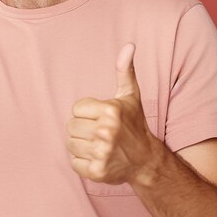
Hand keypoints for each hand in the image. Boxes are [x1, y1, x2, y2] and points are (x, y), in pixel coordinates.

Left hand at [66, 43, 159, 185]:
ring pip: (70, 144)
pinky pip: (73, 163)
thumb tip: (128, 45)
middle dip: (82, 129)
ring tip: (99, 145)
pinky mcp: (97, 171)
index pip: (76, 108)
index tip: (102, 118)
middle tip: (100, 133)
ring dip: (81, 146)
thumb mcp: (130, 96)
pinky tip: (97, 158)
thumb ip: (125, 70)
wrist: (146, 161)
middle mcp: (106, 131)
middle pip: (70, 126)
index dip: (87, 113)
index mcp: (111, 111)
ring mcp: (102, 153)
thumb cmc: (134, 124)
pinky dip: (82, 163)